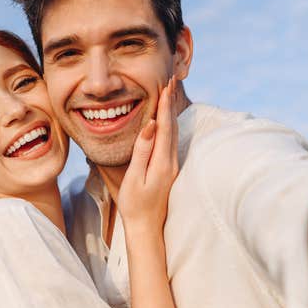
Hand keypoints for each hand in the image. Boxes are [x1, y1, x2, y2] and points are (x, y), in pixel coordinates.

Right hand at [117, 75, 178, 230]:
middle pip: (172, 125)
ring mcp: (172, 166)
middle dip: (171, 101)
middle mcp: (171, 162)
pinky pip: (171, 140)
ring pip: (173, 132)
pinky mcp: (169, 169)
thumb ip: (142, 151)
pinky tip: (166, 119)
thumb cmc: (135, 205)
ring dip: (170, 111)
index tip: (166, 84)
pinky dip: (169, 124)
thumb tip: (149, 126)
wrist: (146, 228)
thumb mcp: (134, 178)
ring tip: (169, 92)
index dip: (165, 104)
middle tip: (170, 79)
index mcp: (162, 162)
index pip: (164, 126)